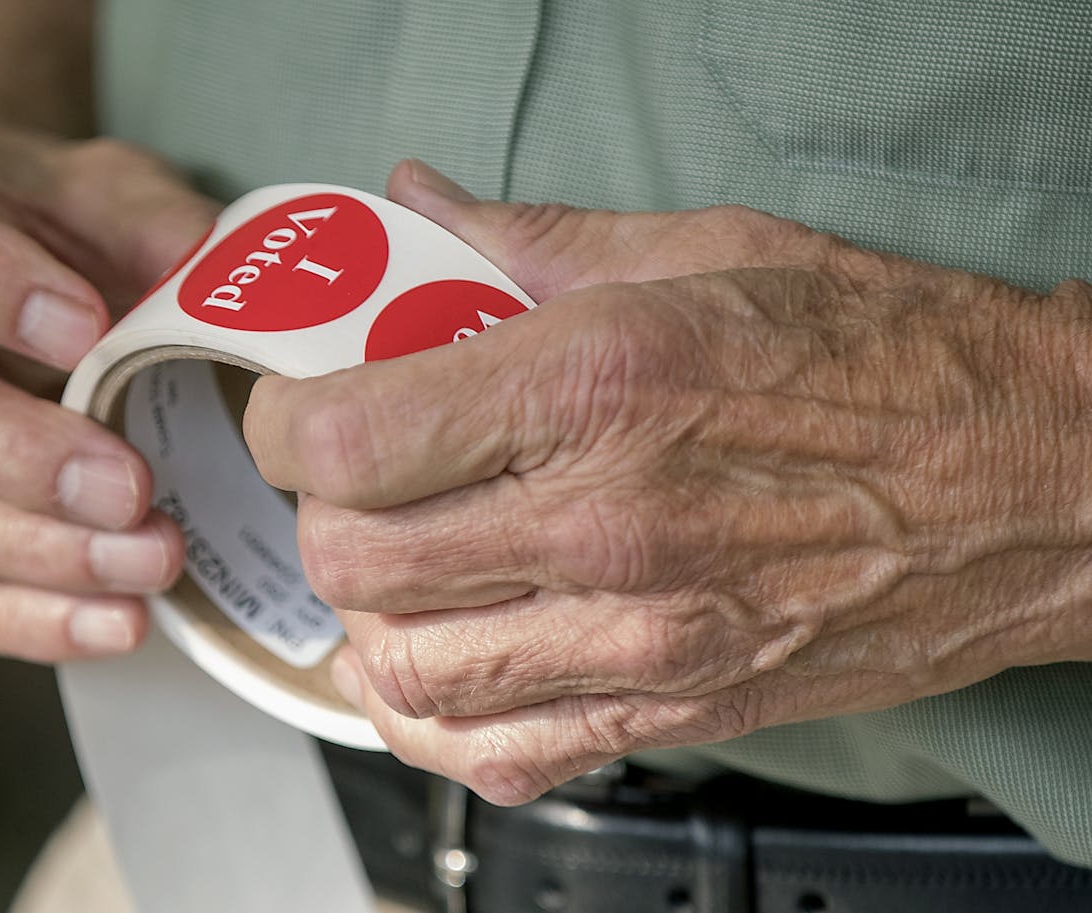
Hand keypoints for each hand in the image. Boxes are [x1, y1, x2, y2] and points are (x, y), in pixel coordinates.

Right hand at [0, 113, 219, 660]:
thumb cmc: (30, 228)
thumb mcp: (94, 190)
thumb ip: (147, 222)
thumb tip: (217, 288)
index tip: (90, 332)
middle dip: (13, 456)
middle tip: (130, 489)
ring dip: (30, 554)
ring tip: (147, 564)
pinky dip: (14, 619)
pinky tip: (109, 621)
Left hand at [245, 160, 1091, 803]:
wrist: (1034, 482)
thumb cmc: (885, 360)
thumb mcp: (707, 253)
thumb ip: (530, 238)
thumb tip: (420, 204)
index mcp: (600, 383)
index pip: (347, 435)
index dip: (285, 421)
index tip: (302, 408)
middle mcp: (608, 523)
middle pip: (352, 559)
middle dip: (322, 513)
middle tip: (358, 478)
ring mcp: (640, 640)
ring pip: (400, 670)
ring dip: (369, 616)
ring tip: (400, 565)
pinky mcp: (672, 714)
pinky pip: (491, 756)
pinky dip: (433, 716)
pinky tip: (446, 659)